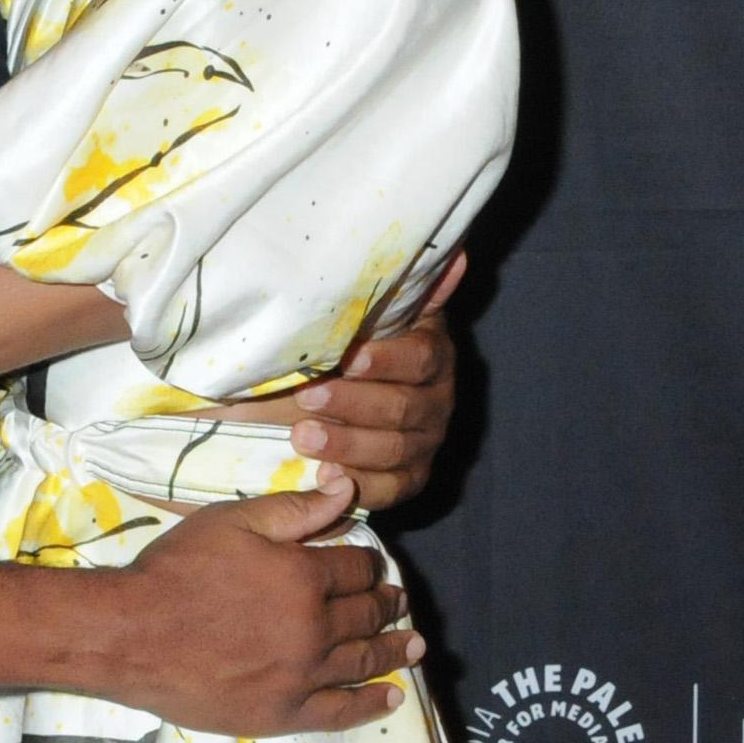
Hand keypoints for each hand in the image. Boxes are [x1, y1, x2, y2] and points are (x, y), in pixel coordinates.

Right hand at [110, 475, 421, 735]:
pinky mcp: (285, 712)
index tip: (372, 563)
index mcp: (305, 576)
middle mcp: (315, 628)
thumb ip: (295, 509)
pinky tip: (391, 696)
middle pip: (366, 614)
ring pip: (364, 661)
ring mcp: (303, 676)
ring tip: (414, 644)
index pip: (356, 566)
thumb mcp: (232, 522)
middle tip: (399, 600)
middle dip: (387, 603)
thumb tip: (347, 488)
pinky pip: (342, 711)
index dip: (368, 562)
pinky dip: (372, 704)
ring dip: (394, 650)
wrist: (132, 635)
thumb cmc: (177, 570)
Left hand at [283, 250, 463, 511]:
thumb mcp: (344, 318)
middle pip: (406, 406)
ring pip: (396, 448)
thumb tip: (455, 254)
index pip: (421, 357)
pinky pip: (393, 488)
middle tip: (308, 398)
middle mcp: (435, 395)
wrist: (288, 402)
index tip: (348, 359)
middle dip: (354, 403)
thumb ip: (395, 290)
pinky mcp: (407, 478)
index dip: (386, 360)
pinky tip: (326, 476)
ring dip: (347, 443)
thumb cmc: (320, 351)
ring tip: (302, 436)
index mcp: (427, 348)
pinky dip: (360, 484)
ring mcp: (424, 440)